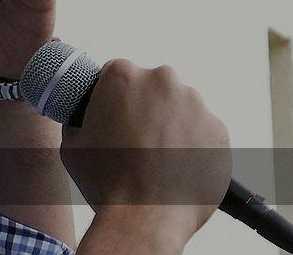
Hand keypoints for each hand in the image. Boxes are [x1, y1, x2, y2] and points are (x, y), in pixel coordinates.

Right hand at [61, 60, 231, 251]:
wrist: (145, 219)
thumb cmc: (106, 182)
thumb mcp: (73, 144)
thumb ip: (78, 118)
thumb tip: (82, 116)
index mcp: (124, 75)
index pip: (118, 73)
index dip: (113, 97)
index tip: (113, 117)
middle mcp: (163, 80)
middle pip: (152, 87)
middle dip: (144, 108)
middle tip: (134, 141)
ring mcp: (196, 104)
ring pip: (180, 108)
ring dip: (170, 125)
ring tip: (156, 159)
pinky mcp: (219, 130)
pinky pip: (202, 131)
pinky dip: (192, 145)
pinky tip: (176, 167)